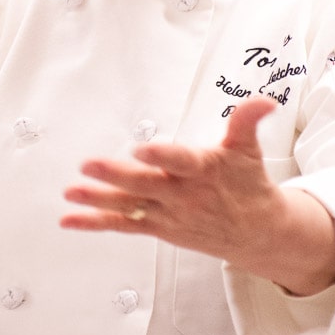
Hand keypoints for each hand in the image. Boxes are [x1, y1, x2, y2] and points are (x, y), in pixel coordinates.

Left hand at [61, 96, 334, 295]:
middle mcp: (182, 194)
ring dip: (97, 200)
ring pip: (128, 206)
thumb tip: (267, 100)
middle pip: (145, 185)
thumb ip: (247, 121)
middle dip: (116, 176)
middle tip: (88, 165)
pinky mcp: (157, 227)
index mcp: (203, 170)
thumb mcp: (248, 150)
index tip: (141, 149)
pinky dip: (95, 223)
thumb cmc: (248, 184)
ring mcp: (167, 214)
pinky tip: (68, 219)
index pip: (181, 162)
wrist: (257, 234)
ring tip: (70, 192)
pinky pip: (123, 225)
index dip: (162, 156)